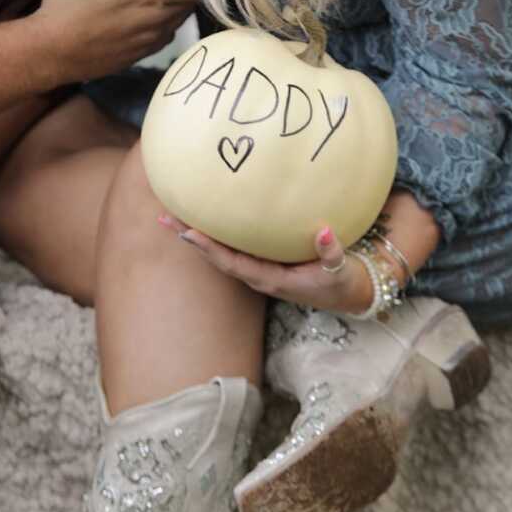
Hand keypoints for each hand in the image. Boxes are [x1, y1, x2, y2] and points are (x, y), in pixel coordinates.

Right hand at [37, 0, 198, 83]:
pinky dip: (164, 21)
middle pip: (191, 1)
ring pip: (180, 18)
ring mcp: (150, 41)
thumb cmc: (66, 8)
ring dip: (176, 3)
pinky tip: (145, 10)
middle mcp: (157, 21)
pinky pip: (165, 34)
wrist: (51, 54)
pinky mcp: (141, 54)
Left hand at [158, 214, 373, 314]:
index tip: (188, 233)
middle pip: (216, 257)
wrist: (347, 295)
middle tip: (165, 217)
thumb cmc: (341, 282)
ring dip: (198, 237)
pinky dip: (216, 236)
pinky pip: (233, 249)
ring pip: (221, 253)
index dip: (209, 248)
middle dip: (191, 238)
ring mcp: (259, 271)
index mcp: (270, 279)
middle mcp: (258, 276)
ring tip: (174, 216)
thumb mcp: (339, 270)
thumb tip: (324, 231)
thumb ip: (331, 252)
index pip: (232, 263)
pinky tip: (205, 221)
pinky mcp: (263, 263)